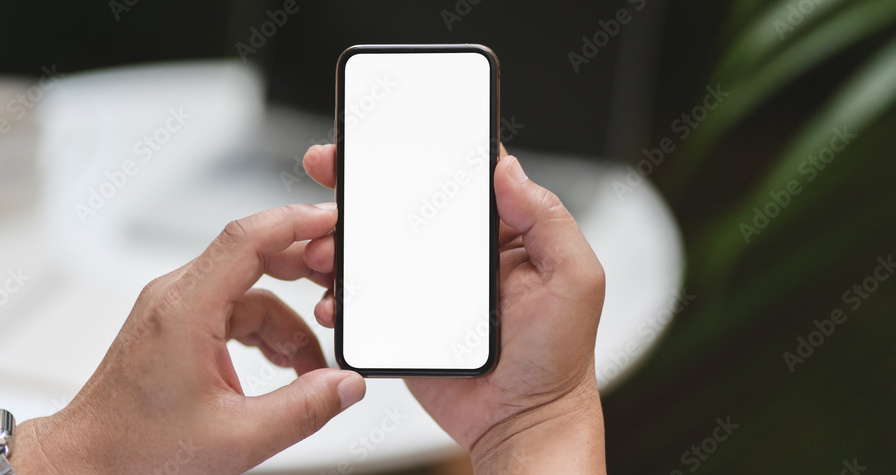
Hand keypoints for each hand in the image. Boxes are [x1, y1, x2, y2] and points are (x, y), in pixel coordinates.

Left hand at [10, 204, 366, 473]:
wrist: (89, 462)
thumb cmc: (136, 448)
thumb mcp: (236, 438)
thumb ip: (303, 410)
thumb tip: (345, 385)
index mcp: (184, 309)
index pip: (247, 239)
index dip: (296, 222)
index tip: (333, 222)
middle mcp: (175, 298)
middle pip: (253, 256)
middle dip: (304, 274)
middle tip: (339, 296)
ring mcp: (173, 309)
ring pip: (249, 293)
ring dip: (287, 324)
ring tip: (309, 371)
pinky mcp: (176, 326)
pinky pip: (233, 311)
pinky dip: (264, 333)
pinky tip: (280, 366)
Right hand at [303, 144, 606, 472]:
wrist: (522, 424)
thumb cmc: (557, 360)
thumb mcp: (575, 280)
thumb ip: (548, 219)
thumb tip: (508, 169)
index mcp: (501, 233)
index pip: (457, 176)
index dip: (418, 148)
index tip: (382, 134)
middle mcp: (459, 253)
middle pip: (400, 201)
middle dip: (359, 182)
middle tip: (329, 170)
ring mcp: (426, 284)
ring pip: (372, 245)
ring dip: (339, 237)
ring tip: (323, 246)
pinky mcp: (401, 318)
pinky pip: (362, 294)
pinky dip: (339, 291)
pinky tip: (333, 297)